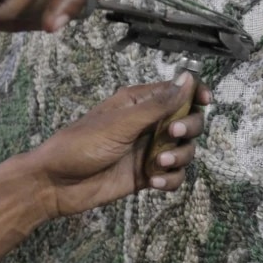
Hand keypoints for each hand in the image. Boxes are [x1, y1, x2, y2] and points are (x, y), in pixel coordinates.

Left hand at [27, 74, 211, 219]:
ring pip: (184, 150)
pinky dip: (170, 180)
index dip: (197, 94)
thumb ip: (158, 104)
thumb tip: (188, 78)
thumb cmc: (81, 145)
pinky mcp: (146, 175)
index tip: (206, 102)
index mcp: (139, 103)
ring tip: (157, 165)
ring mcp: (148, 150)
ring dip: (178, 157)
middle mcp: (148, 124)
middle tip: (175, 134)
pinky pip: (173, 176)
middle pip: (190, 121)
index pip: (179, 91)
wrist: (56, 184)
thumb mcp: (121, 122)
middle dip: (189, 128)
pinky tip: (154, 183)